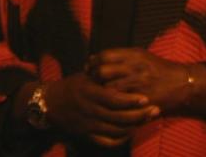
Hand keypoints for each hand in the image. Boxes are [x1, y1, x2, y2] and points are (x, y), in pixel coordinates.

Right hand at [43, 72, 160, 146]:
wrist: (49, 104)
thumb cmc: (72, 86)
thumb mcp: (86, 76)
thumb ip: (103, 73)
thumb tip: (124, 64)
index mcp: (90, 93)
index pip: (114, 99)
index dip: (131, 100)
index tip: (146, 98)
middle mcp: (90, 111)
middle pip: (119, 117)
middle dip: (139, 115)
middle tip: (156, 110)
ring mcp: (88, 125)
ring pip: (116, 130)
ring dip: (135, 126)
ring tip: (148, 119)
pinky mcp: (87, 135)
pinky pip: (107, 141)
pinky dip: (121, 138)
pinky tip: (131, 131)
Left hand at [87, 48, 197, 115]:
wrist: (182, 83)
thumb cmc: (159, 69)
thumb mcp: (142, 56)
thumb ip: (121, 57)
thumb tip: (96, 59)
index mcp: (134, 54)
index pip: (104, 55)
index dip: (93, 63)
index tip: (89, 69)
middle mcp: (135, 67)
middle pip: (103, 71)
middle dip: (94, 78)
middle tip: (91, 84)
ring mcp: (138, 83)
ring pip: (109, 88)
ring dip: (101, 93)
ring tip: (99, 96)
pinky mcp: (142, 98)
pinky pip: (120, 102)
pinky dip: (112, 104)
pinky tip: (109, 105)